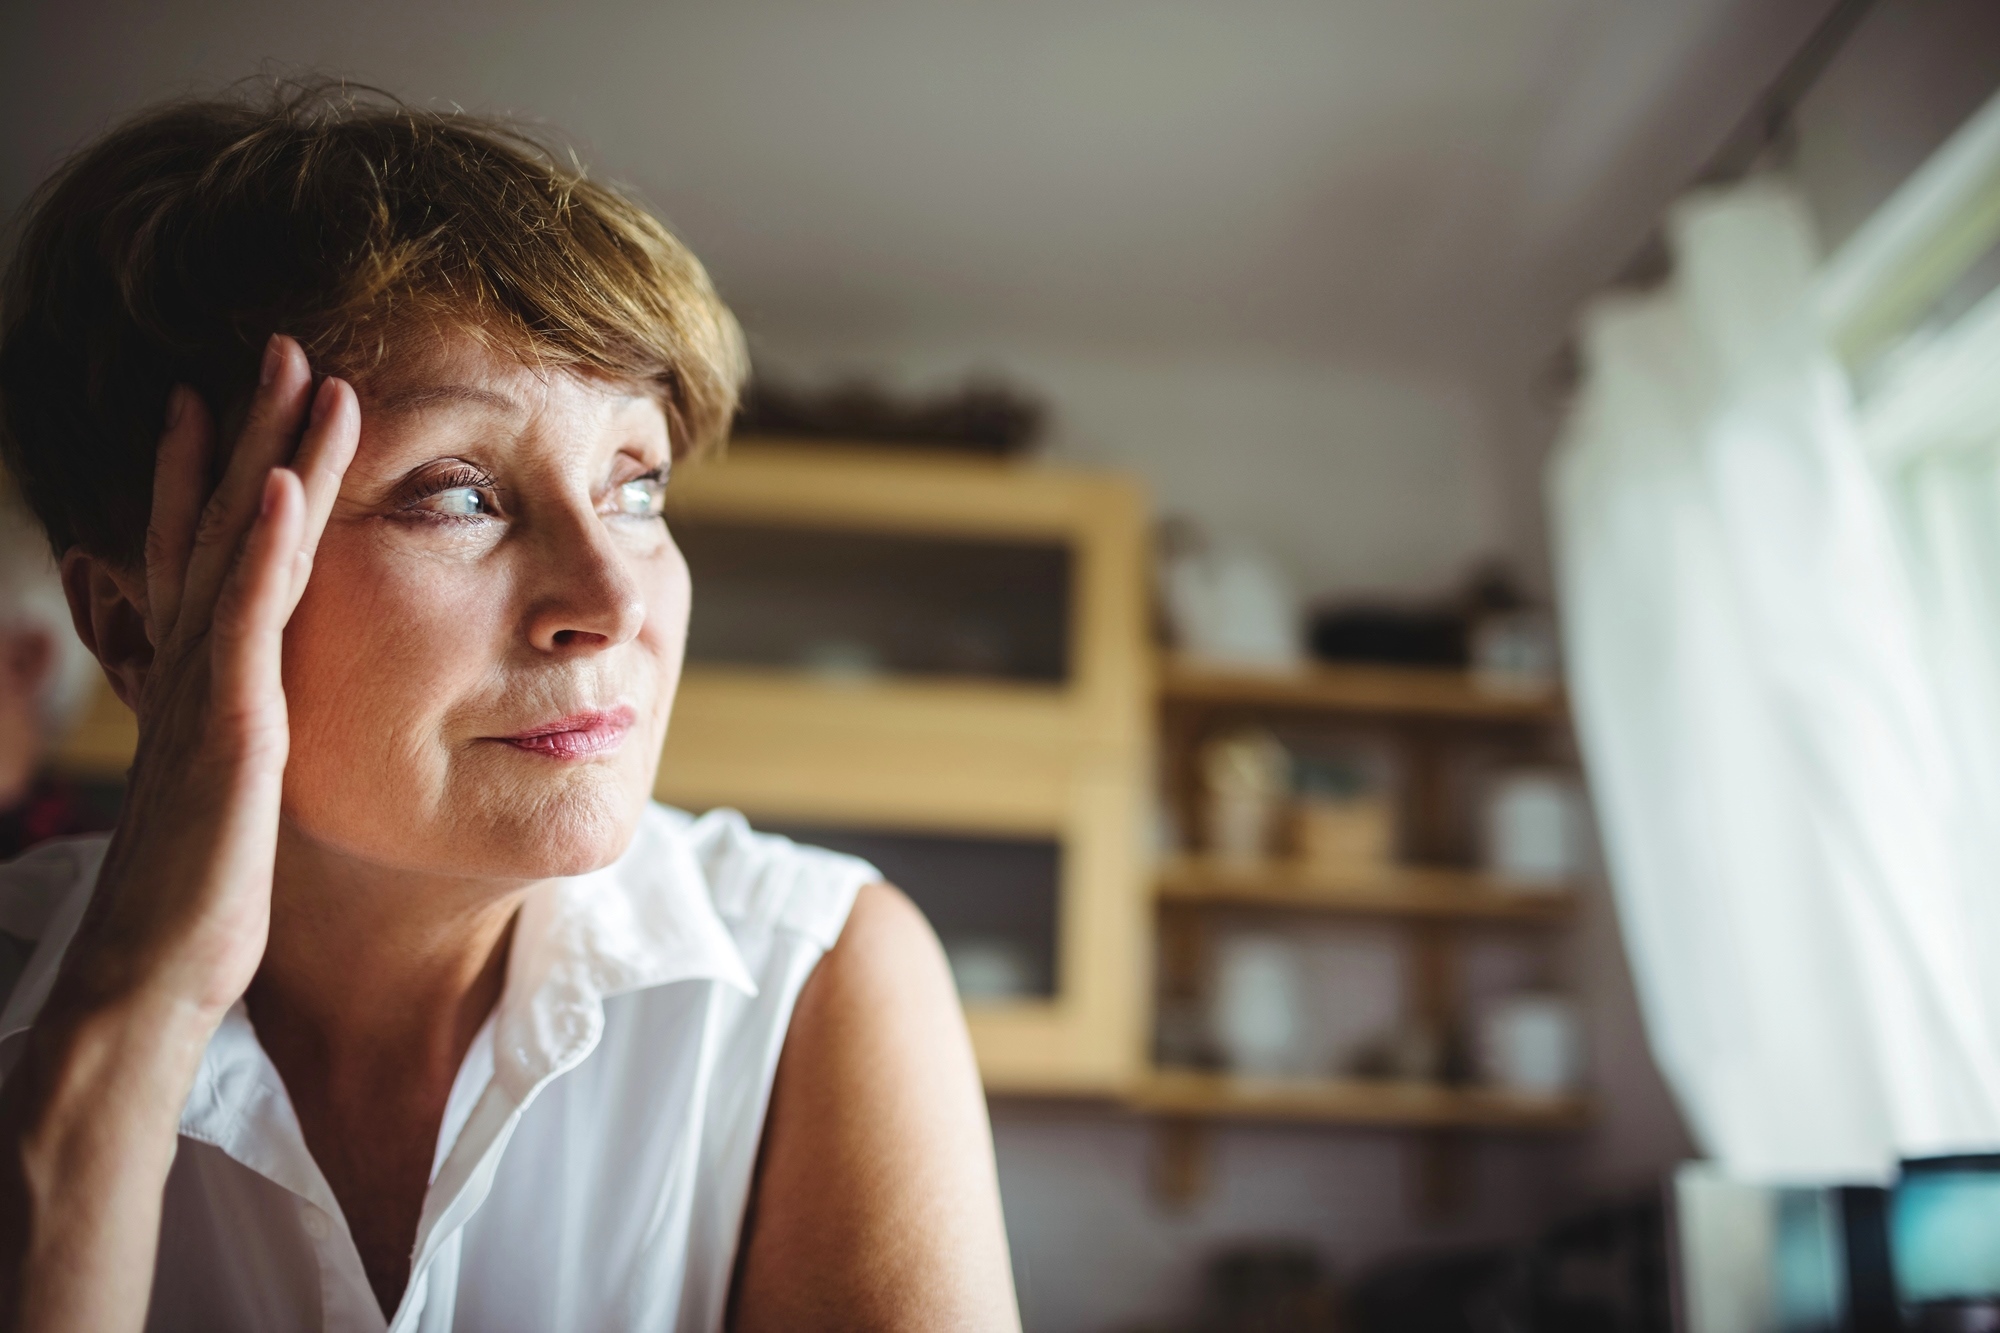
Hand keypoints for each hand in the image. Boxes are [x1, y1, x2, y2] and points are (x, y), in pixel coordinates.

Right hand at [58, 335, 357, 1026]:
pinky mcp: (225, 728)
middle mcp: (192, 670)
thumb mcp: (225, 803)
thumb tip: (250, 728)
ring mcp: (203, 692)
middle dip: (248, 433)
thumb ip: (235, 749)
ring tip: (301, 373)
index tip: (236, 407)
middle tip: (280, 348)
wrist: (151, 981)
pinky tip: (283, 482)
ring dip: (268, 455)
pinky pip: (245, 620)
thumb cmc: (196, 906)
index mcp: (200, 685)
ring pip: (238, 549)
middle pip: (220, 525)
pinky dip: (260, 546)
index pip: (211, 558)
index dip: (220, 478)